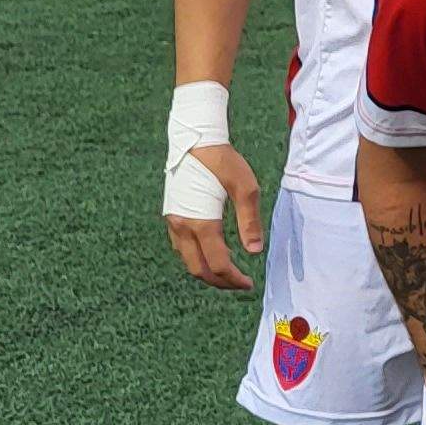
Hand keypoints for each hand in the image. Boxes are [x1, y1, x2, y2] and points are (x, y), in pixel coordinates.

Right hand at [163, 142, 265, 290]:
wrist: (194, 140)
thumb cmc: (223, 161)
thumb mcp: (245, 188)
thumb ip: (250, 222)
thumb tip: (254, 252)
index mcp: (201, 222)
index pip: (217, 264)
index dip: (233, 278)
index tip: (249, 283)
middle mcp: (182, 227)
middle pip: (198, 269)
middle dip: (219, 281)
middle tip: (240, 284)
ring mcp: (173, 222)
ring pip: (187, 260)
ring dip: (207, 271)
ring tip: (228, 272)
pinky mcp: (171, 216)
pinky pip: (181, 247)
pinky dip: (196, 258)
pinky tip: (212, 254)